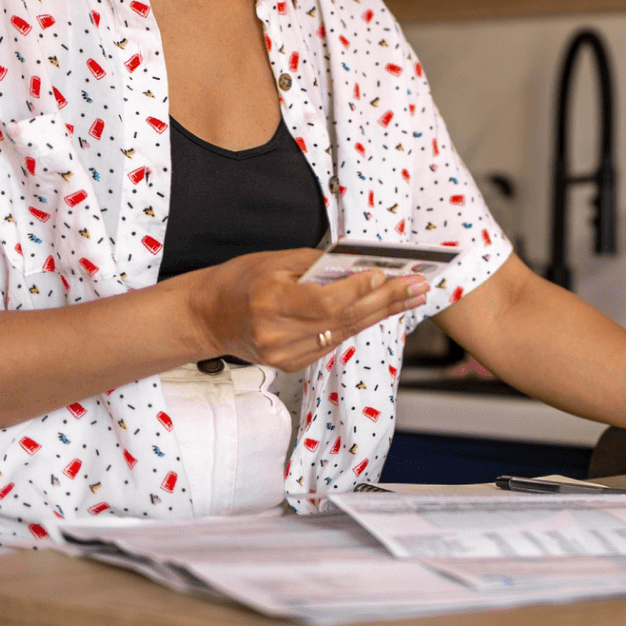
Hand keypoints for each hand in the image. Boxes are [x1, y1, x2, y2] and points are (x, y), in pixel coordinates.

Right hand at [184, 248, 428, 370]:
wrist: (206, 317)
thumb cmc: (238, 281)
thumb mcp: (274, 261)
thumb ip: (317, 265)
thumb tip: (361, 264)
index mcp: (270, 305)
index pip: (325, 303)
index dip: (359, 290)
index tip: (387, 275)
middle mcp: (278, 336)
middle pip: (343, 320)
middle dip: (386, 301)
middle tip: (419, 285)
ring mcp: (284, 355)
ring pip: (344, 333)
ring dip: (381, 313)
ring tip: (412, 296)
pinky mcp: (290, 364)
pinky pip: (332, 342)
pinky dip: (357, 323)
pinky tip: (382, 309)